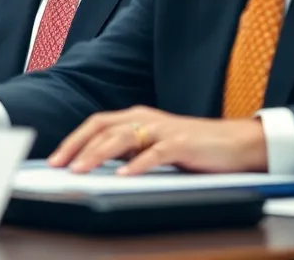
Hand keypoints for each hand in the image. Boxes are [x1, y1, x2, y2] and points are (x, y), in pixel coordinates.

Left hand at [49, 106, 269, 174]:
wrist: (237, 143)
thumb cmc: (194, 148)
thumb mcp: (155, 146)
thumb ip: (131, 150)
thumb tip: (100, 164)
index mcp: (136, 117)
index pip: (96, 124)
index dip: (74, 139)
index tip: (56, 158)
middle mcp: (145, 118)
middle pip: (102, 128)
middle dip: (77, 146)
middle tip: (59, 165)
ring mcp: (163, 130)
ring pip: (122, 137)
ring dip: (97, 154)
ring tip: (81, 170)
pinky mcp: (182, 144)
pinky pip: (154, 153)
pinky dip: (136, 164)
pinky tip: (123, 175)